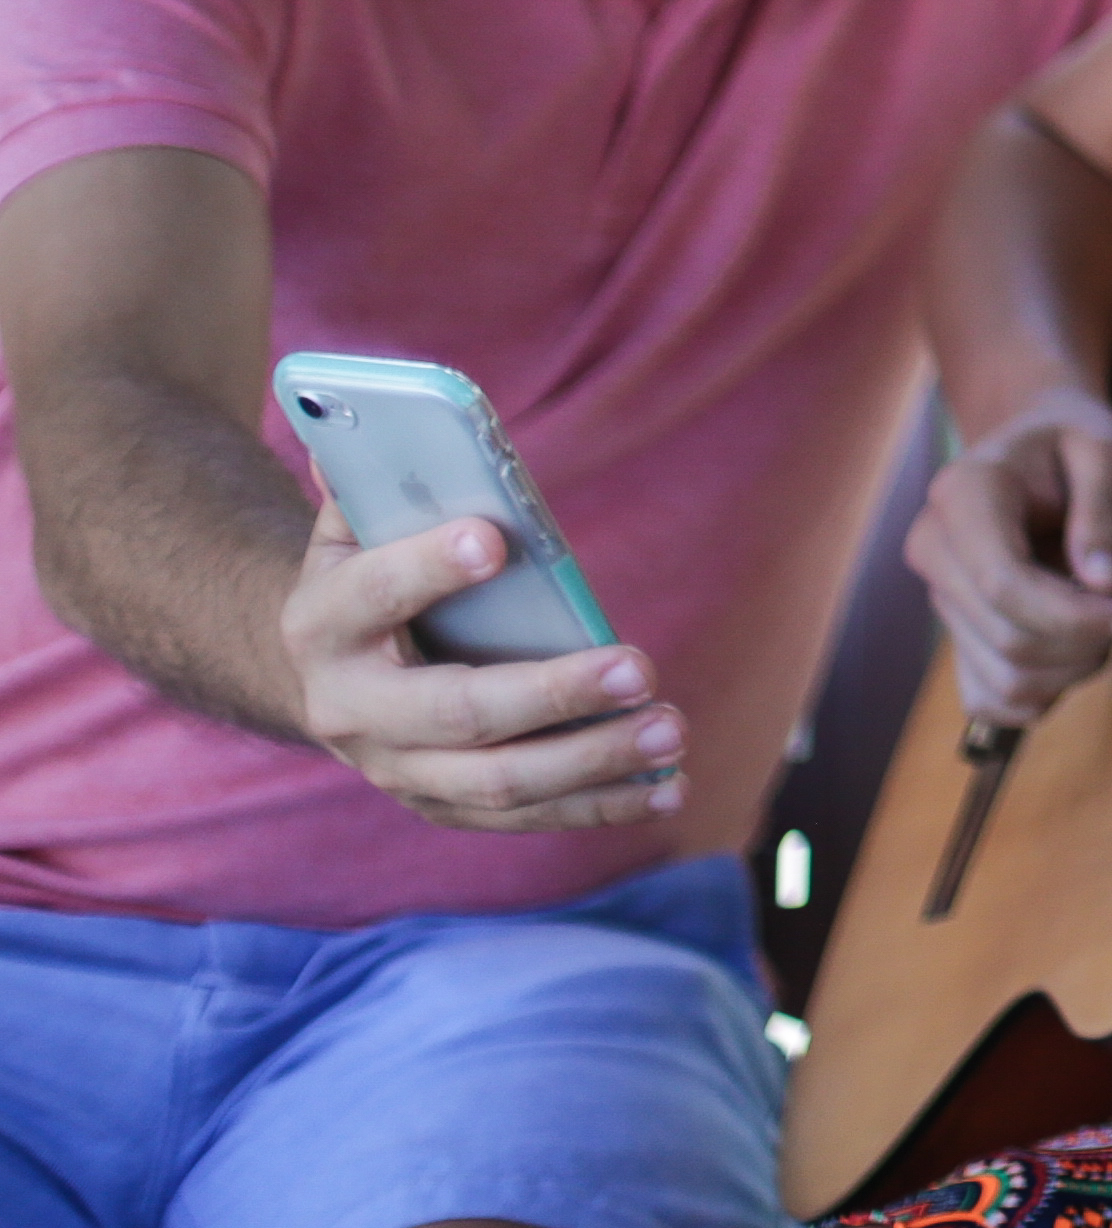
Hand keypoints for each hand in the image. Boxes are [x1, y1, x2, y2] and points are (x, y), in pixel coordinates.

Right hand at [281, 510, 687, 833]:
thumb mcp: (353, 527)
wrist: (322, 673)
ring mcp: (396, 768)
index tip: (494, 538)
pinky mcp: (440, 803)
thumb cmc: (365, 576)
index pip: (372, 594)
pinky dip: (598, 805)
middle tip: (641, 666)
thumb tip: (386, 409)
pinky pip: (523, 818)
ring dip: (592, 761)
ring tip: (673, 728)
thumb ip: (373, 478)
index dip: (426, 565)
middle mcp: (351, 710)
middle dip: (553, 694)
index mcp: (322, 623)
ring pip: (498, 782)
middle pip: (456, 712)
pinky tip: (667, 787)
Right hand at [910, 388, 1111, 727]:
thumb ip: (1104, 514)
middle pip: (1011, 639)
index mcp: (964, 495)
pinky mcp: (957, 631)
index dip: (1078, 617)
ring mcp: (941, 596)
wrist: (1037, 444)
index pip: (1005, 585)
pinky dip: (1048, 690)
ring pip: (1007, 679)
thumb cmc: (1075, 442)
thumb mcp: (1108, 453)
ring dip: (1077, 666)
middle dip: (1089, 640)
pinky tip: (1080, 646)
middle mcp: (936, 549)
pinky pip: (991, 698)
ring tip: (1111, 612)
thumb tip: (1103, 583)